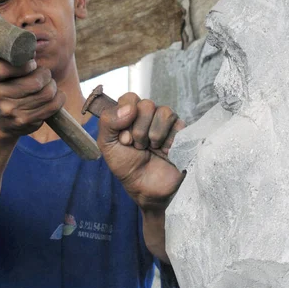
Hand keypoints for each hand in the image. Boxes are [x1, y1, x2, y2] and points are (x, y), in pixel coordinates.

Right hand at [0, 58, 65, 137]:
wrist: (0, 120)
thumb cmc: (5, 87)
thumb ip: (11, 58)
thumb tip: (33, 52)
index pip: (5, 66)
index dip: (26, 64)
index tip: (32, 64)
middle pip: (35, 82)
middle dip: (45, 74)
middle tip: (44, 73)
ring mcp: (9, 111)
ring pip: (47, 93)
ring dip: (52, 85)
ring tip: (48, 84)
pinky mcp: (24, 121)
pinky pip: (52, 105)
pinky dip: (58, 97)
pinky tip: (54, 95)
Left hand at [97, 93, 185, 211]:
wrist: (148, 189)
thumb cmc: (127, 167)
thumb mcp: (107, 145)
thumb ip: (108, 122)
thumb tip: (129, 108)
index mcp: (129, 115)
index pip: (129, 98)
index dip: (126, 117)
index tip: (124, 139)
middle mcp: (148, 115)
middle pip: (146, 104)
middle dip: (139, 130)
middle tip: (139, 146)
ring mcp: (166, 122)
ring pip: (163, 111)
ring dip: (154, 135)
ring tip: (152, 149)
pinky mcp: (181, 130)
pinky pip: (177, 122)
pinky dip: (168, 140)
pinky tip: (165, 151)